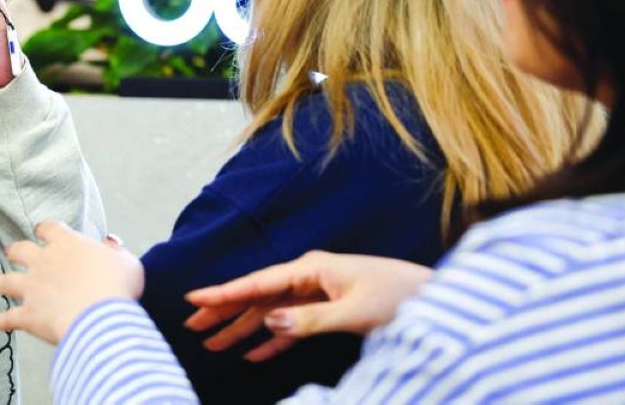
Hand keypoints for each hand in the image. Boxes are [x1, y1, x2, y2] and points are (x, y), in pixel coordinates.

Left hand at [0, 222, 143, 344]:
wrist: (100, 316)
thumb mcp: (127, 263)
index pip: (50, 229)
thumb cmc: (118, 287)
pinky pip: (9, 317)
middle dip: (14, 251)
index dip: (45, 230)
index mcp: (68, 244)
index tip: (42, 230)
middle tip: (10, 251)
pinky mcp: (28, 314)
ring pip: (7, 281)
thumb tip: (111, 242)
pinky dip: (2, 321)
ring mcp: (33, 288)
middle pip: (21, 250)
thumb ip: (117, 251)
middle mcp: (44, 261)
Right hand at [184, 251, 432, 362]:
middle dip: (224, 311)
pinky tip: (252, 354)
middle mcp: (308, 278)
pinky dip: (272, 341)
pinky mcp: (328, 312)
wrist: (433, 297)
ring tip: (212, 344)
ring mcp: (316, 295)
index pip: (257, 283)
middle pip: (256, 297)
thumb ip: (310, 319)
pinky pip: (291, 327)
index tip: (193, 298)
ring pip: (269, 313)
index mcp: (310, 269)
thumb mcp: (354, 310)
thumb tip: (269, 322)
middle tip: (191, 325)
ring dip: (242, 329)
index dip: (223, 293)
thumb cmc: (398, 296)